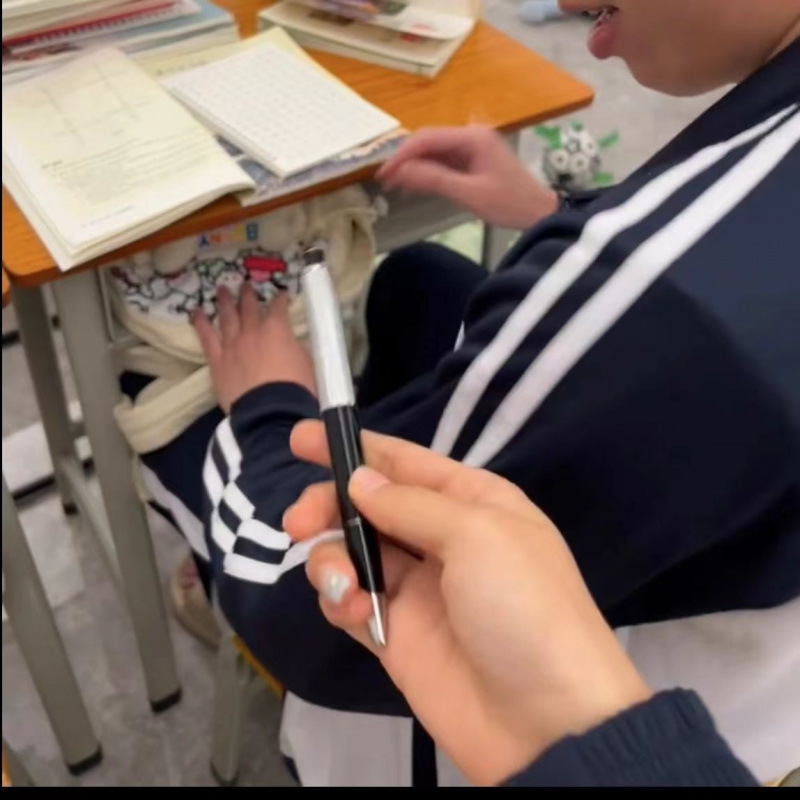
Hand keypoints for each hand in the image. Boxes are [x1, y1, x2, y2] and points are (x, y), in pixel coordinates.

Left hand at [193, 285, 314, 413]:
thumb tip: (289, 343)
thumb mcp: (307, 362)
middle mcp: (252, 332)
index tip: (282, 295)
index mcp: (277, 330)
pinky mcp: (217, 361)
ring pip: (227, 317)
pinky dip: (200, 323)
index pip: (278, 308)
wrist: (271, 412)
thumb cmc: (297, 389)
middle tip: (245, 285)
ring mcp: (232, 345)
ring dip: (224, 302)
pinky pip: (206, 338)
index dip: (280, 300)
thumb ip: (295, 347)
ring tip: (221, 289)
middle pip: (249, 307)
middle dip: (248, 295)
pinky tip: (196, 312)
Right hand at [283, 423, 650, 785]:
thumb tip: (360, 480)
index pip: (403, 462)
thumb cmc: (524, 605)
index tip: (301, 439)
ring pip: (350, 552)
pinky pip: (351, 602)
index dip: (353, 448)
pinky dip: (342, 601)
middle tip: (297, 522)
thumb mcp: (477, 534)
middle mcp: (440, 538)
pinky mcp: (395, 635)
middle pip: (366, 506)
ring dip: (331, 559)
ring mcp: (416, 589)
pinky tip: (357, 612)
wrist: (546, 720)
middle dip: (327, 507)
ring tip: (344, 584)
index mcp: (470, 502)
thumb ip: (410, 504)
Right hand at [377, 125, 557, 228]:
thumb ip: (435, 180)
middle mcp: (470, 135)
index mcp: (472, 137)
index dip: (402, 155)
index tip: (383, 174)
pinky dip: (427, 173)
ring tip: (394, 186)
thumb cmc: (509, 204)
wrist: (539, 213)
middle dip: (405, 160)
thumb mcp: (470, 194)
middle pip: (428, 142)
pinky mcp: (472, 160)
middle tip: (384, 181)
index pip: (427, 139)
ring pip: (433, 152)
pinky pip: (443, 162)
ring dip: (414, 167)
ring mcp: (472, 147)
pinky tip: (413, 186)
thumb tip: (402, 171)